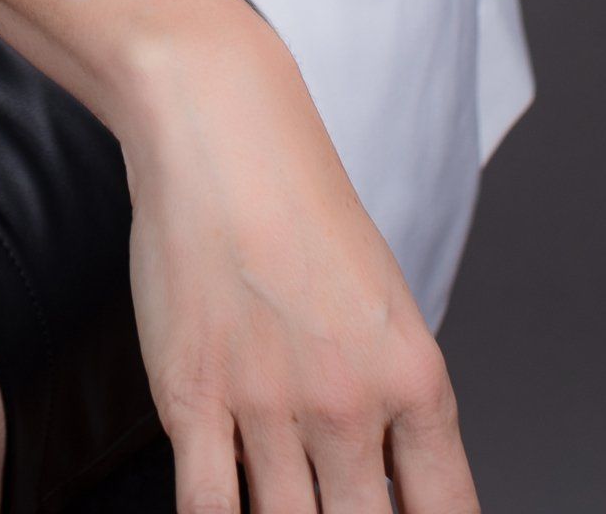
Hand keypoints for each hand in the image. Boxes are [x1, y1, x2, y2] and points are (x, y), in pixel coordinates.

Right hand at [116, 8, 478, 513]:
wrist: (223, 130)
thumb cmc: (300, 204)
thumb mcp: (384, 304)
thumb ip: (394, 401)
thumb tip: (392, 487)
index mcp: (414, 379)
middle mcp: (349, 403)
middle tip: (333, 505)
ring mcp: (268, 404)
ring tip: (280, 502)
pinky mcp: (191, 396)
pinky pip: (209, 510)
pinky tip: (222, 509)